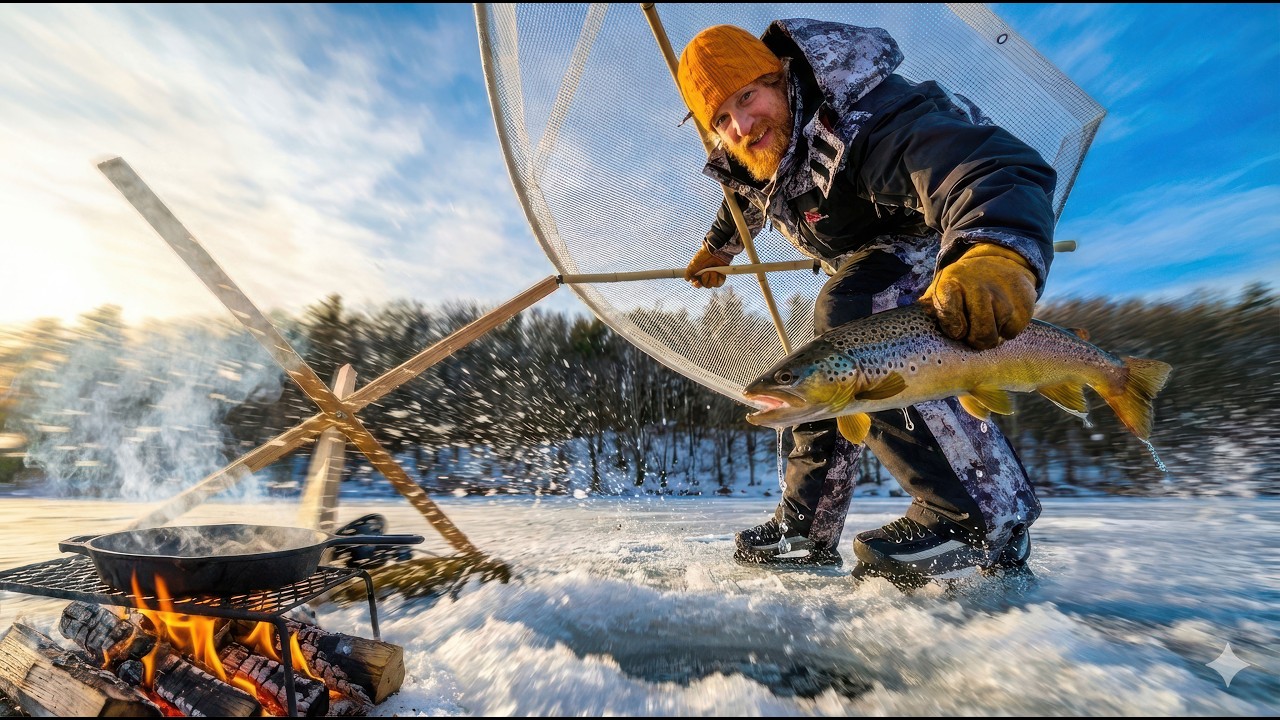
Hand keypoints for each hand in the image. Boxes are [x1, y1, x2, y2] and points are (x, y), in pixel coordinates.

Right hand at [684, 245, 731, 288]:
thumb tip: (686, 279)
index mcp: (699, 274)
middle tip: (706, 272)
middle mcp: (707, 276)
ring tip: (712, 270)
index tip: (697, 283)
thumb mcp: (692, 265)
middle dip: (705, 279)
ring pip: (712, 285)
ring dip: (712, 277)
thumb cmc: (702, 257)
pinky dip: (718, 278)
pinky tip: (717, 272)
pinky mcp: (721, 275)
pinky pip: (719, 283)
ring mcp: (714, 276)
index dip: (697, 284)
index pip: (697, 284)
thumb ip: (688, 273)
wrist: (713, 252)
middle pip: (706, 285)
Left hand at [919, 243, 1036, 349]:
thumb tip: (916, 328)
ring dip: (991, 334)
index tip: (956, 330)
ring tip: (986, 319)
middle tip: (972, 333)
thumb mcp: (942, 288)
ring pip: (996, 337)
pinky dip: (1006, 330)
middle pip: (979, 335)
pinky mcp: (1024, 304)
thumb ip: (929, 307)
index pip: (949, 313)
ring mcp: (1004, 297)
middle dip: (974, 340)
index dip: (953, 327)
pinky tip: (1001, 316)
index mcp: (952, 284)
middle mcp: (980, 288)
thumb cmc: (963, 285)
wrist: (999, 261)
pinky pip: (1012, 333)